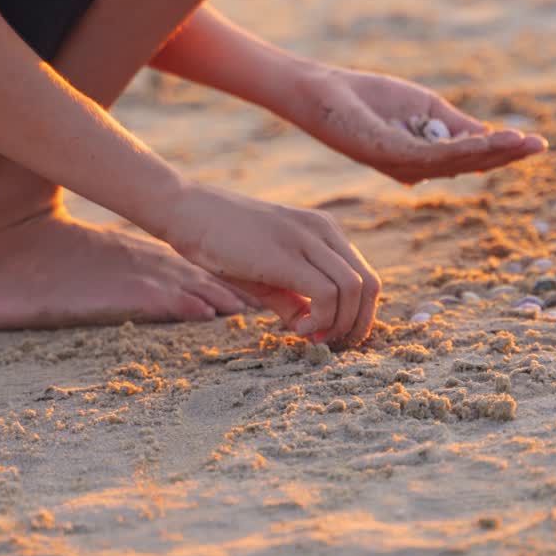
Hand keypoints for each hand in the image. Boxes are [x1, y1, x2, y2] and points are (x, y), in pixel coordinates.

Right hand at [158, 183, 380, 345]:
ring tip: (309, 336)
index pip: (365, 277)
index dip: (357, 315)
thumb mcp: (265, 275)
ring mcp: (307, 239)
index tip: (330, 335)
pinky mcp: (287, 254)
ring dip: (339, 325)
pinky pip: (327, 293)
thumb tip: (313, 331)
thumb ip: (293, 300)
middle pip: (370, 285)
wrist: (185, 212)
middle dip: (357, 325)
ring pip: (355, 289)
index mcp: (324, 232)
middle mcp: (323, 231)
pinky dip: (321, 319)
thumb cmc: (221, 243)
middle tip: (328, 343)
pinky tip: (297, 329)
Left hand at [288, 65, 546, 184]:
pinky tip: (487, 138)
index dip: (501, 151)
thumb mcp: (422, 108)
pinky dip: (463, 148)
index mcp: (421, 159)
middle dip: (504, 155)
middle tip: (538, 146)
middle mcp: (413, 169)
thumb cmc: (366, 98)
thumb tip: (488, 136)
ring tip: (522, 142)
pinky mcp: (389, 155)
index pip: (468, 157)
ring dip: (491, 152)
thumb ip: (453, 124)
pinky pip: (433, 155)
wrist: (322, 92)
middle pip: (467, 165)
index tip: (534, 143)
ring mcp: (401, 165)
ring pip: (455, 163)